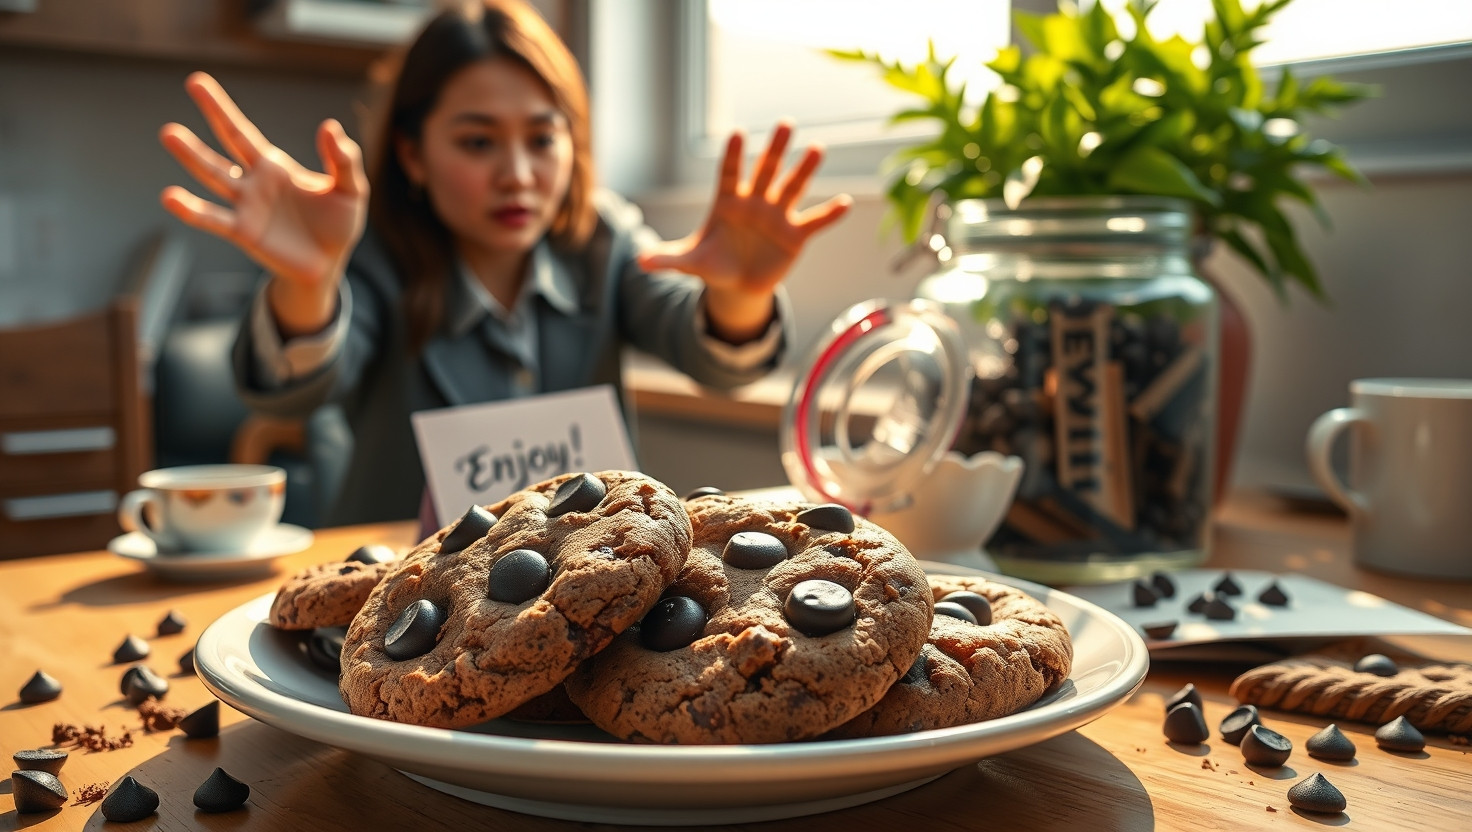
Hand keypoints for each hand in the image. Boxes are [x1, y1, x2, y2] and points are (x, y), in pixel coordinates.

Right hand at [159, 72, 367, 336]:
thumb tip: (331, 126)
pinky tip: (171, 197)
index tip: (197, 82)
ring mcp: (245, 206)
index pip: (241, 131)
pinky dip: (192, 210)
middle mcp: (253, 181)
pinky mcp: (243, 232)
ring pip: (214, 176)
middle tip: (191, 83)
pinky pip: (214, 219)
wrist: (329, 264)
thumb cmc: (338, 224)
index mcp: (273, 166)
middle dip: (212, 114)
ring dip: (192, 156)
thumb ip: (344, 160)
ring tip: (170, 134)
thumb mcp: (350, 189)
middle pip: (226, 143)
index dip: (221, 108)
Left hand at [635, 122, 850, 342]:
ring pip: (792, 187)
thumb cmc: (713, 262)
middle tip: (786, 123)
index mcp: (727, 201)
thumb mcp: (690, 261)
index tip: (737, 134)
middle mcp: (755, 201)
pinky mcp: (795, 235)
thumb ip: (669, 259)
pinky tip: (845, 203)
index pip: (730, 173)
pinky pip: (814, 221)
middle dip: (775, 149)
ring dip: (805, 170)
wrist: (737, 283)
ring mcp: (777, 216)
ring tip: (817, 149)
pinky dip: (829, 213)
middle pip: (766, 170)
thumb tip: (640, 262)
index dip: (733, 156)